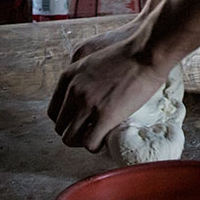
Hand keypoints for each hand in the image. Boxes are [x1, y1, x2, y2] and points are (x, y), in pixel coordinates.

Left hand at [48, 30, 166, 151]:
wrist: (146, 53)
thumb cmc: (127, 55)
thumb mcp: (93, 61)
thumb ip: (82, 79)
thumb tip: (84, 97)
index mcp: (68, 77)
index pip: (53, 110)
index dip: (66, 120)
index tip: (78, 122)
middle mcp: (73, 91)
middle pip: (60, 126)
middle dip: (73, 132)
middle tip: (89, 131)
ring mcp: (87, 104)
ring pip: (69, 139)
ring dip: (82, 142)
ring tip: (96, 138)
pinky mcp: (104, 116)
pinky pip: (90, 143)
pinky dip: (95, 147)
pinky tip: (104, 141)